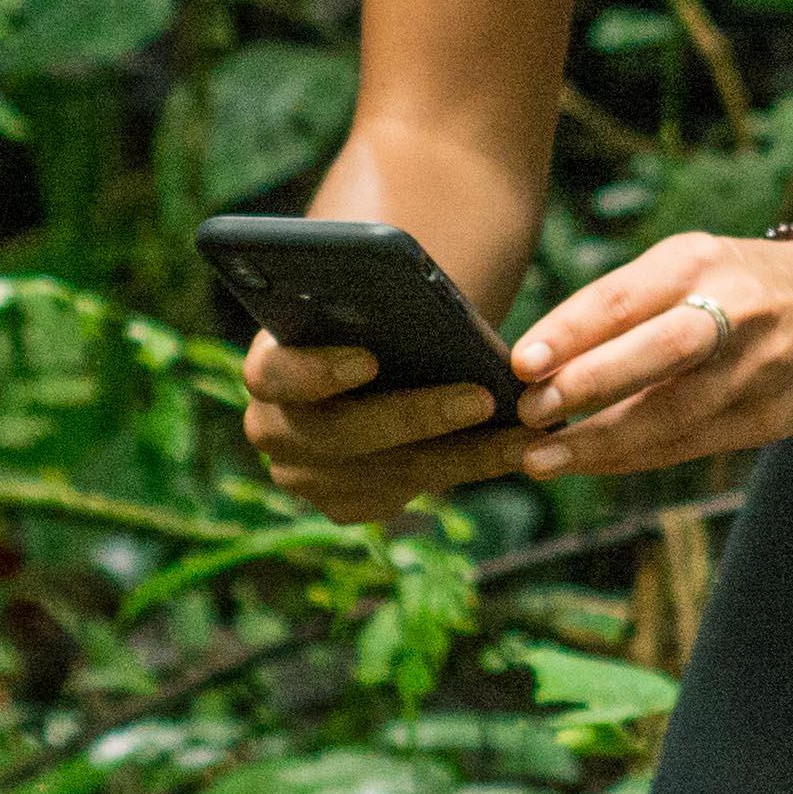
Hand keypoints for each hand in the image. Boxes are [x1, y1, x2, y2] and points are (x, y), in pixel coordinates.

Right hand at [241, 327, 550, 528]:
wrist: (375, 356)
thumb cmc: (373, 316)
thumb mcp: (369, 299)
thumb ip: (376, 296)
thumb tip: (418, 290)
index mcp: (267, 369)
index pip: (273, 373)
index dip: (317, 370)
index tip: (370, 358)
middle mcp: (275, 431)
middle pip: (340, 434)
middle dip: (415, 416)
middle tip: (481, 397)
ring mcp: (308, 477)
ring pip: (387, 472)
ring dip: (463, 453)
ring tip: (525, 430)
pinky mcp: (347, 503)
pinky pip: (411, 492)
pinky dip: (468, 468)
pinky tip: (517, 449)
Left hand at [510, 230, 792, 474]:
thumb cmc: (732, 283)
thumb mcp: (685, 266)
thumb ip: (620, 306)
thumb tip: (534, 362)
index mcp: (701, 264)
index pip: (630, 296)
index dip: (572, 330)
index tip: (520, 362)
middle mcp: (735, 313)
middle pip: (662, 352)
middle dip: (591, 385)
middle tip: (529, 413)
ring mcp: (758, 371)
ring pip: (675, 414)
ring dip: (602, 442)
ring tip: (540, 458)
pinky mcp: (769, 419)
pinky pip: (690, 446)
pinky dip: (633, 457)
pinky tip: (590, 462)